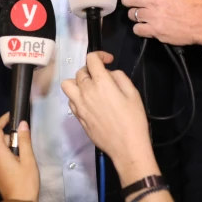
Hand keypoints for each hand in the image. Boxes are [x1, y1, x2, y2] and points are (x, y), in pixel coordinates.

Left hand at [0, 113, 38, 201]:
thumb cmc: (25, 182)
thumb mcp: (28, 160)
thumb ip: (24, 140)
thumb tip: (22, 124)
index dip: (3, 120)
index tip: (12, 116)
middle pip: (0, 140)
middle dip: (13, 139)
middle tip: (25, 148)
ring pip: (1, 149)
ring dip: (12, 149)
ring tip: (24, 160)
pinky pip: (0, 158)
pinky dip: (9, 157)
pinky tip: (19, 166)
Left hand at [60, 53, 159, 182]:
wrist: (126, 147)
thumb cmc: (133, 120)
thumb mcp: (133, 94)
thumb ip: (119, 77)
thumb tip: (109, 74)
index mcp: (101, 83)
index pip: (91, 59)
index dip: (100, 55)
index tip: (108, 60)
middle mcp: (86, 92)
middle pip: (80, 71)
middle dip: (92, 69)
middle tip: (103, 77)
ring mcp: (79, 105)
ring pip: (67, 84)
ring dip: (77, 82)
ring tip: (90, 87)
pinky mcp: (77, 117)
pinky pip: (70, 100)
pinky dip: (76, 96)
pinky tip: (89, 102)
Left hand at [121, 0, 201, 46]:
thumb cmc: (194, 0)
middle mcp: (151, 0)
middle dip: (130, 0)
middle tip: (136, 3)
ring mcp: (151, 17)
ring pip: (130, 15)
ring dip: (136, 15)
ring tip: (144, 15)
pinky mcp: (154, 31)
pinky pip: (137, 30)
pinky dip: (140, 28)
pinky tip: (147, 26)